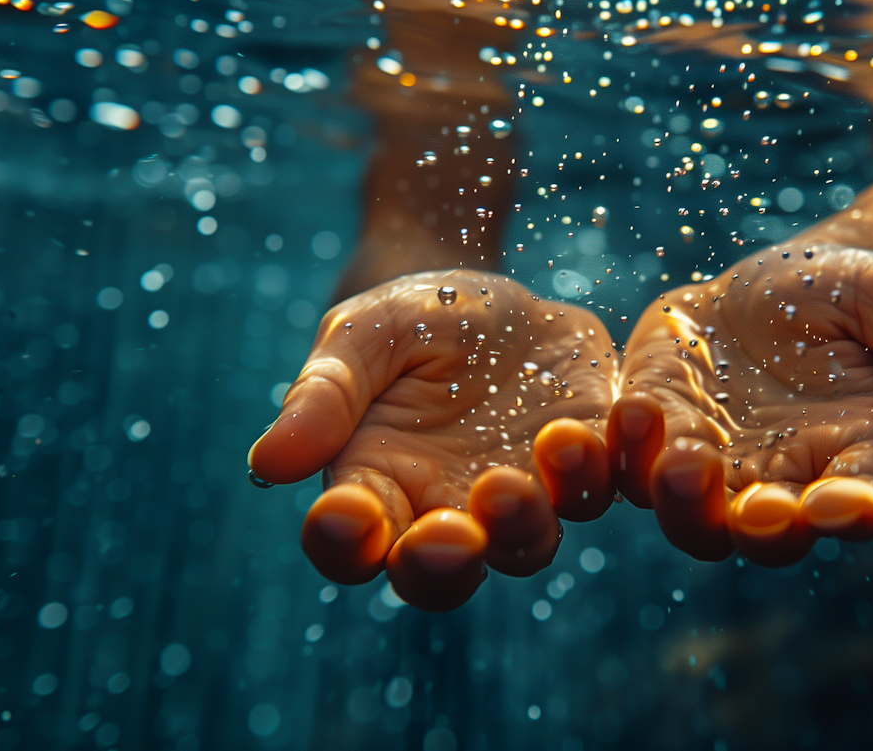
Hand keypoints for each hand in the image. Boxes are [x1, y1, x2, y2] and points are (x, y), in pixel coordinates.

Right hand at [248, 271, 618, 610]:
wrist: (494, 298)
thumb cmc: (410, 324)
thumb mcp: (361, 338)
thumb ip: (324, 396)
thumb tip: (268, 462)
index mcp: (378, 485)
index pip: (350, 542)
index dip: (345, 541)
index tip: (348, 515)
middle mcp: (448, 510)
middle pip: (441, 574)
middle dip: (442, 565)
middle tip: (447, 537)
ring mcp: (525, 495)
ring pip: (527, 543)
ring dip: (524, 522)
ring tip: (515, 476)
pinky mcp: (588, 462)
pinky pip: (603, 482)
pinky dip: (600, 464)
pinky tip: (604, 425)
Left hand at [607, 242, 872, 565]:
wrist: (785, 277)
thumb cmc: (858, 292)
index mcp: (857, 456)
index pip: (863, 501)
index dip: (855, 512)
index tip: (845, 509)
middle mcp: (784, 479)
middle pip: (769, 534)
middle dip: (762, 529)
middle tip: (756, 510)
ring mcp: (714, 462)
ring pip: (690, 512)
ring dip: (683, 500)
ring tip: (682, 460)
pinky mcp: (657, 427)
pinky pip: (632, 455)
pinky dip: (626, 445)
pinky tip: (629, 408)